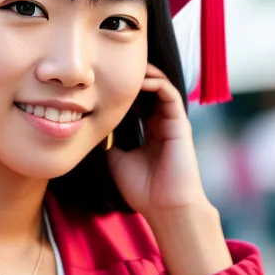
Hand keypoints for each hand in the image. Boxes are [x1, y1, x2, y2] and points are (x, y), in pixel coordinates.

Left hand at [107, 64, 208, 221]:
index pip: (138, 102)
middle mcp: (162, 124)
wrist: (165, 208)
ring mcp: (172, 123)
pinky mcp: (180, 123)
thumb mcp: (117, 160)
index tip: (103, 83)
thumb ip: (110, 141)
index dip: (124, 90)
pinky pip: (169, 93)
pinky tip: (139, 80)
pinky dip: (156, 82)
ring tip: (126, 68)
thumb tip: (94, 128)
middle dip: (134, 77)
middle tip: (113, 67)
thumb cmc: (142, 190)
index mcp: (150, 133)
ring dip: (145, 74)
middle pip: (150, 90)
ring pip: (161, 86)